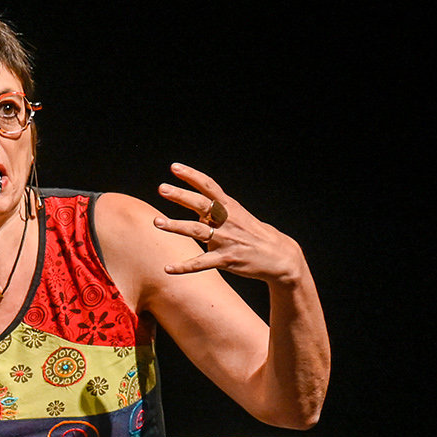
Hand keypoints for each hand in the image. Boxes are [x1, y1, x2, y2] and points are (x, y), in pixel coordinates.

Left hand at [155, 163, 306, 285]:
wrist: (279, 256)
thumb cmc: (254, 235)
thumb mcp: (238, 217)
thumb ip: (217, 214)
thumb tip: (198, 213)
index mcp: (230, 208)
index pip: (209, 186)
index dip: (192, 176)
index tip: (174, 167)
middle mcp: (227, 220)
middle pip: (201, 204)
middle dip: (181, 196)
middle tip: (162, 188)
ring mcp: (226, 240)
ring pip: (197, 231)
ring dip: (176, 226)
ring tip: (157, 222)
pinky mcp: (226, 259)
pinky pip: (201, 263)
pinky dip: (184, 266)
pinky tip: (168, 268)